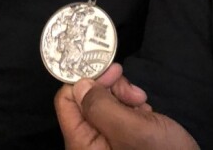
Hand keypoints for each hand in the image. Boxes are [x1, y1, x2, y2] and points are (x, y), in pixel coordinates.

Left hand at [56, 64, 198, 149]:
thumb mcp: (132, 129)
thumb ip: (100, 106)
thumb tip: (79, 83)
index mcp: (82, 145)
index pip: (66, 101)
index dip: (87, 80)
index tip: (111, 70)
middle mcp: (89, 144)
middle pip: (86, 99)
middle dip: (111, 89)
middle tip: (135, 94)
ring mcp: (105, 142)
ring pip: (104, 102)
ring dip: (124, 97)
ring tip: (144, 104)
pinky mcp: (120, 139)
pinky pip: (117, 113)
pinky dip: (132, 106)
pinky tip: (146, 112)